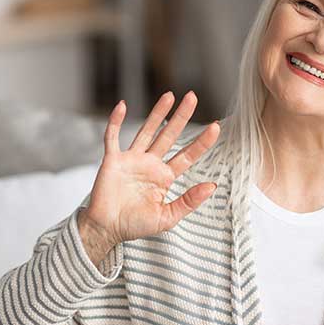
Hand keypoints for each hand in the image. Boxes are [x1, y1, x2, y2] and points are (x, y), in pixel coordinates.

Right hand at [82, 91, 220, 244]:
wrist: (107, 229)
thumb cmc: (135, 225)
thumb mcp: (167, 217)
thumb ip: (189, 201)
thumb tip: (212, 186)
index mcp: (165, 177)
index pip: (187, 155)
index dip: (201, 142)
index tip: (216, 126)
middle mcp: (150, 164)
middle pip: (169, 135)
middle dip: (182, 116)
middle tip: (193, 96)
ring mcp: (132, 160)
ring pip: (147, 131)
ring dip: (157, 113)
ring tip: (169, 95)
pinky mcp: (113, 160)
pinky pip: (113, 137)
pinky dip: (116, 121)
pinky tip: (122, 106)